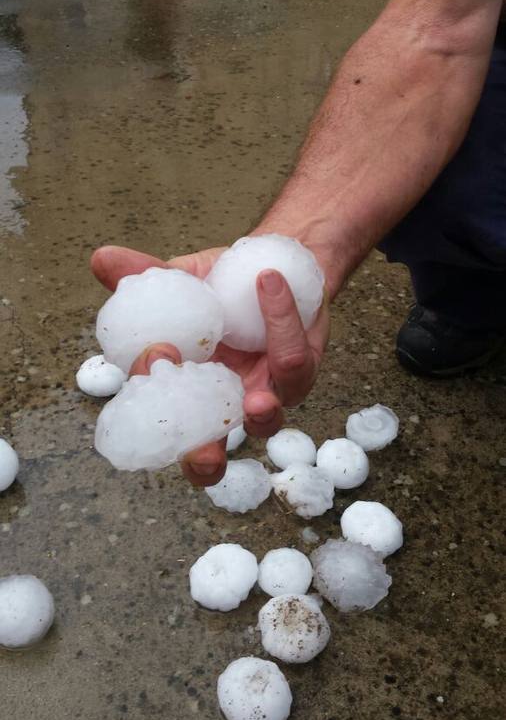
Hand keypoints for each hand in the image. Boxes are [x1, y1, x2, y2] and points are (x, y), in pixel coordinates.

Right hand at [91, 245, 328, 486]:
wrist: (275, 264)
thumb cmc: (221, 285)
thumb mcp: (178, 277)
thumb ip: (141, 273)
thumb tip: (101, 258)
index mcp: (182, 388)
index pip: (157, 415)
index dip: (151, 404)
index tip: (152, 359)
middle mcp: (220, 404)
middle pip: (210, 453)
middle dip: (204, 461)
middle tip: (202, 456)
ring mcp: (263, 394)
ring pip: (266, 420)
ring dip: (262, 414)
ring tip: (257, 400)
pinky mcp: (300, 372)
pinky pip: (293, 357)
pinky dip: (280, 319)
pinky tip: (268, 283)